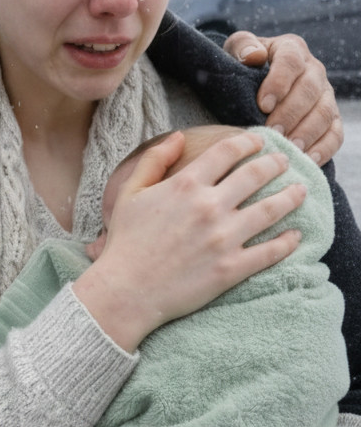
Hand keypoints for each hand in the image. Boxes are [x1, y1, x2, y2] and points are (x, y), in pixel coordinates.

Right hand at [74, 130, 304, 351]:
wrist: (127, 289)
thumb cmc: (126, 240)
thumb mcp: (130, 191)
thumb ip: (154, 160)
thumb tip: (178, 136)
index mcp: (184, 185)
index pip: (226, 152)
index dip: (246, 142)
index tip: (257, 141)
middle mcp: (208, 207)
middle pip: (255, 175)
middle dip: (274, 164)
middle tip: (284, 161)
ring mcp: (224, 238)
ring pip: (271, 210)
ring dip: (291, 196)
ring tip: (300, 190)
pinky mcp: (232, 268)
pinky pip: (270, 252)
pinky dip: (287, 241)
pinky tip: (295, 234)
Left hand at [223, 30, 341, 164]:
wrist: (253, 78)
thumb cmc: (242, 63)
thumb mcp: (236, 49)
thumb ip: (242, 46)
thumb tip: (254, 55)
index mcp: (291, 48)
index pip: (290, 62)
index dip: (279, 83)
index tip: (263, 105)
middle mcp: (314, 69)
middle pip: (310, 90)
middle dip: (291, 113)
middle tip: (272, 132)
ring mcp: (325, 94)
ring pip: (324, 113)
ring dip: (307, 133)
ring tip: (289, 148)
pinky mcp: (331, 117)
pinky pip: (335, 134)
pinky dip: (324, 148)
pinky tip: (307, 160)